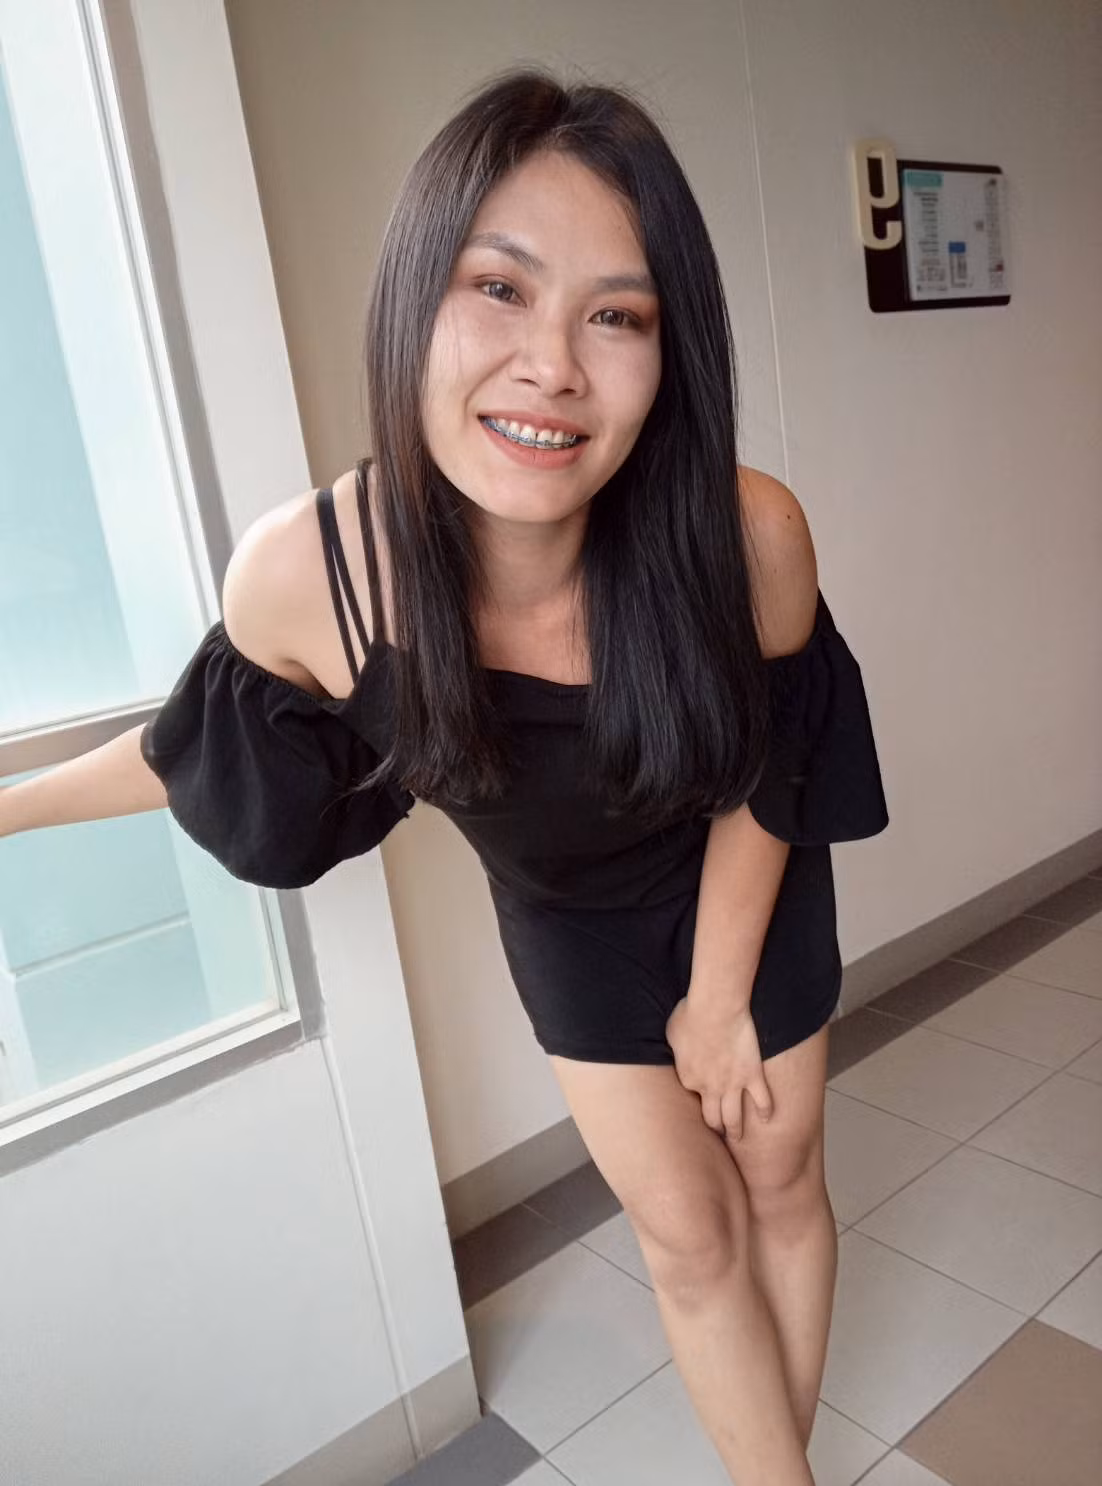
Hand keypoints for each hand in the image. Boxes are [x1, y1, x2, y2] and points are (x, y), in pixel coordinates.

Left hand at [665, 995, 772, 1141]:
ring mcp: (732, 1085)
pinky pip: (761, 1101)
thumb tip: (680, 1046)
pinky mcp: (752, 1076)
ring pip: (734, 1118)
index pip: (692, 1095)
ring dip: (735, 1130)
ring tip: (737, 1138)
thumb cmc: (690, 1014)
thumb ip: (677, 1047)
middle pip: (712, 1118)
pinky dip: (765, 1112)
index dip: (697, 1096)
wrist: (715, 1009)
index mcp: (689, 1078)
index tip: (701, 1097)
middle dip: (715, 1127)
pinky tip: (766, 1119)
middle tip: (718, 1132)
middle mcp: (709, 1089)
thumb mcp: (672, 1032)